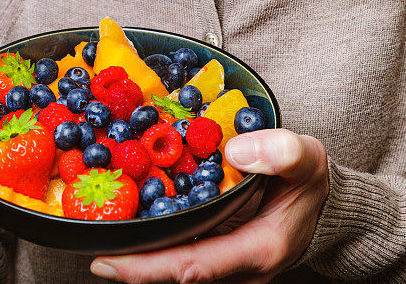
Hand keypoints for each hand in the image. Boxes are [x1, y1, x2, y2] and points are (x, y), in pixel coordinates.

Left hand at [90, 129, 328, 282]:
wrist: (325, 204)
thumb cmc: (312, 181)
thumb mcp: (307, 158)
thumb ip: (281, 152)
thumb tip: (235, 150)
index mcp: (258, 249)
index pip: (196, 265)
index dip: (151, 267)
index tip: (111, 261)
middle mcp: (239, 266)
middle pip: (178, 272)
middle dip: (135, 266)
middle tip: (95, 252)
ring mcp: (229, 264)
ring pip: (178, 266)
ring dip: (142, 257)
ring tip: (104, 238)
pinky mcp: (221, 251)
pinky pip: (185, 252)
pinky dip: (157, 244)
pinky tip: (135, 226)